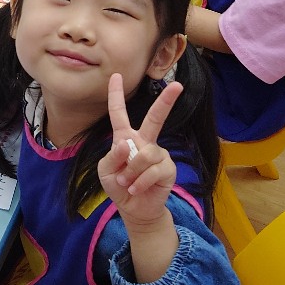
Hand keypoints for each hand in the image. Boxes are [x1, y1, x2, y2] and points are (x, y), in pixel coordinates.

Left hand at [97, 73, 182, 226]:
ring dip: (131, 172)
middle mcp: (144, 141)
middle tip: (177, 85)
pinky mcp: (168, 168)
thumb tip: (127, 144)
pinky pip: (152, 171)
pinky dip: (140, 182)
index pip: (119, 113)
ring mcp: (158, 153)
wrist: (134, 208)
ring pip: (144, 155)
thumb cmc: (118, 185)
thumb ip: (112, 156)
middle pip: (155, 118)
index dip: (116, 95)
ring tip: (127, 183)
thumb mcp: (106, 170)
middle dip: (166, 101)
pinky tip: (136, 189)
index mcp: (125, 137)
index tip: (115, 75)